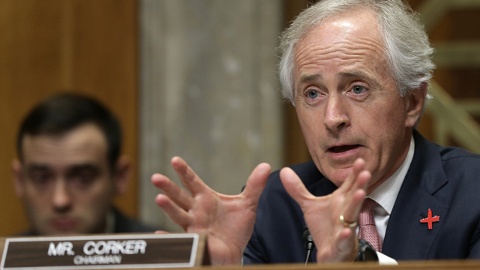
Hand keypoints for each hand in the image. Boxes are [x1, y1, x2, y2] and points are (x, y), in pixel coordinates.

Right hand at [151, 156, 270, 264]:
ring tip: (159, 199)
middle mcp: (195, 211)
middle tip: (155, 177)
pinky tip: (158, 235)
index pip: (192, 181)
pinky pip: (180, 242)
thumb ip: (255, 186)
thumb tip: (267, 166)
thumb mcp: (247, 205)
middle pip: (180, 197)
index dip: (183, 171)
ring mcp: (193, 227)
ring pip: (178, 216)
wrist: (235, 251)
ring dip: (169, 208)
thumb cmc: (236, 227)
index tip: (175, 160)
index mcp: (205, 198)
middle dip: (168, 187)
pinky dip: (169, 239)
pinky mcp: (196, 243)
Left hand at [280, 158, 370, 261]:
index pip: (349, 184)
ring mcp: (345, 228)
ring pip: (353, 215)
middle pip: (354, 196)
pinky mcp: (341, 244)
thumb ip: (298, 189)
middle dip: (360, 184)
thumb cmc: (326, 226)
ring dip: (357, 204)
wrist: (331, 252)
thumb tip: (284, 170)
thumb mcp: (310, 205)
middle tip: (366, 172)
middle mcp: (345, 212)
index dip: (354, 173)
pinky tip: (347, 231)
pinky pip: (344, 239)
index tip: (359, 160)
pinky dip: (346, 235)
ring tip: (361, 192)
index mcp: (341, 201)